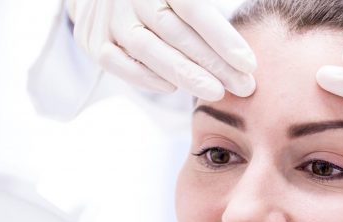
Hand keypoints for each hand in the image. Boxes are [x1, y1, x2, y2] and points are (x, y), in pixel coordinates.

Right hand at [68, 0, 256, 100]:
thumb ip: (202, 6)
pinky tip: (173, 88)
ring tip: (216, 93)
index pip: (194, 9)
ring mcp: (108, 19)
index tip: (249, 64)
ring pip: (149, 51)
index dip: (223, 38)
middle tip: (243, 85)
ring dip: (185, 75)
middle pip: (177, 33)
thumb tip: (239, 48)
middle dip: (213, 63)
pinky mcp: (93, 41)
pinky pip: (119, 64)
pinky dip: (147, 79)